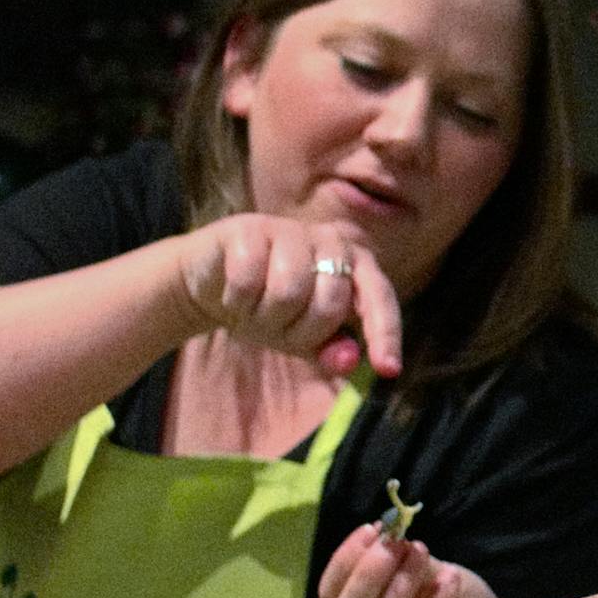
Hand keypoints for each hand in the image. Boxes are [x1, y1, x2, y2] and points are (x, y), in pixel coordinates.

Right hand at [174, 213, 401, 376]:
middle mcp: (332, 241)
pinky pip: (249, 280)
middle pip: (329, 305)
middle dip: (298, 331)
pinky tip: (232, 294)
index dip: (385, 334)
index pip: (380, 299)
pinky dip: (237, 300)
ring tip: (253, 309)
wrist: (210, 284)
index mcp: (356, 265)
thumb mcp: (302, 337)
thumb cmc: (268, 309)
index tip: (388, 370)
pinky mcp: (250, 228)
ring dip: (265, 316)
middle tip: (275, 327)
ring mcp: (292, 230)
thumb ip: (331, 350)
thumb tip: (350, 360)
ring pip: (289, 292)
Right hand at [318, 525, 508, 597]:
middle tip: (395, 544)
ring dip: (401, 586)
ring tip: (422, 553)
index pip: (328, 593)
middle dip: (368, 575)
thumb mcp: (414, 567)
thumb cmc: (436, 591)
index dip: (345, 560)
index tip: (373, 529)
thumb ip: (396, 555)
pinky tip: (450, 577)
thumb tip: (386, 533)